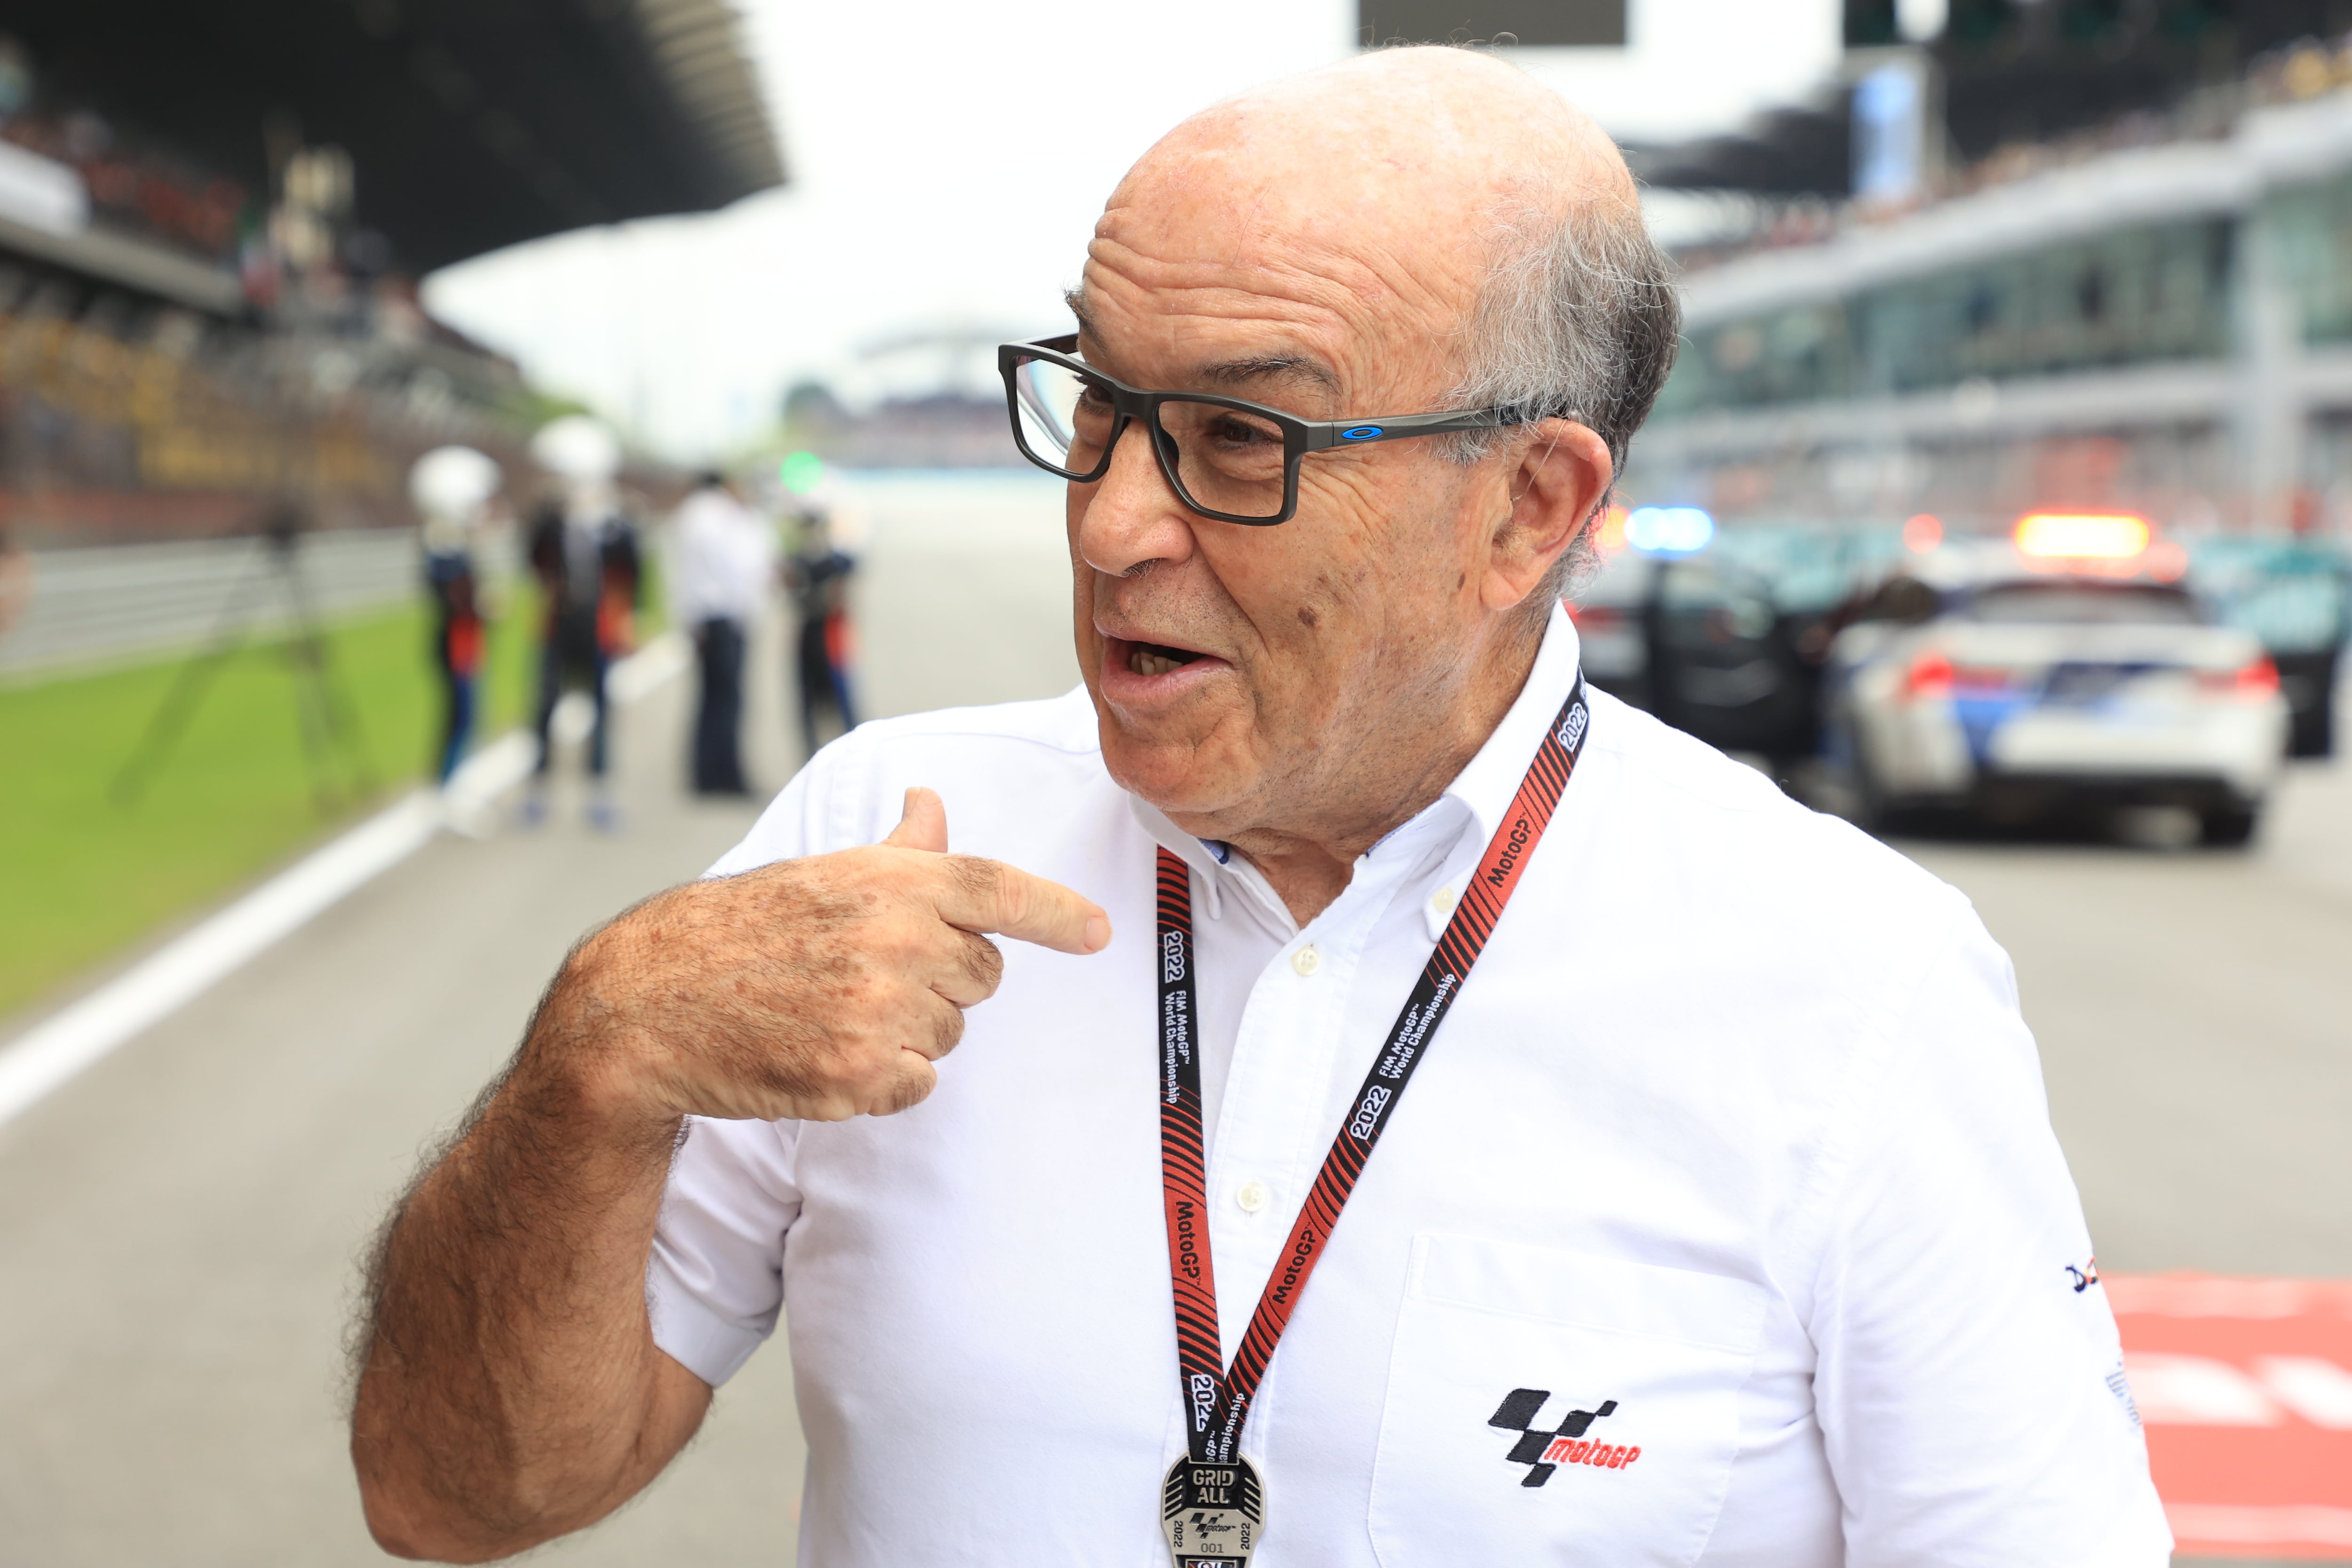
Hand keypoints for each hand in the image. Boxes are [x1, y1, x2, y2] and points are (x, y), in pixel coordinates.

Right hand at [548, 788, 1110, 1124]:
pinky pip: (918, 1085)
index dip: (1056, 911)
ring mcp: (878, 1012)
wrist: (651, 1003)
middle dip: (945, 980)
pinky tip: (827, 1053)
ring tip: (833, 1011)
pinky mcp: (859, 1077)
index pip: (997, 888)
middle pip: (984, 976)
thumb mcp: (822, 873)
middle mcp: (895, 941)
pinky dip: (884, 1079)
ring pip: (949, 1034)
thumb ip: (898, 851)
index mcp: (889, 881)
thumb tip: (932, 804)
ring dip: (909, 1031)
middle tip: (868, 975)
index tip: (1098, 932)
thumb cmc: (741, 930)